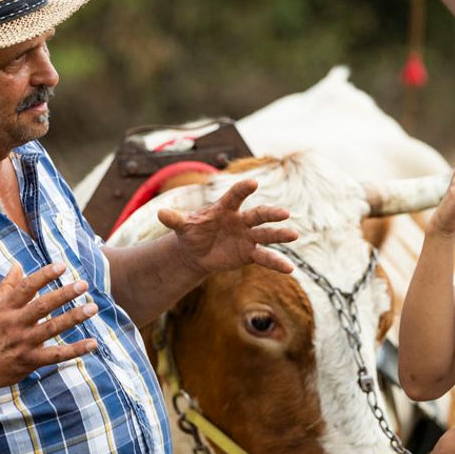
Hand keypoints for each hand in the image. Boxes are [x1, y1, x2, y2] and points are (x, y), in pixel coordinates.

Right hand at [0, 263, 97, 395]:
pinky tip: (93, 343)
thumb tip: (17, 264)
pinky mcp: (29, 361)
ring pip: (52, 328)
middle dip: (64, 294)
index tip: (62, 266)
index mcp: (5, 308)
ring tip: (93, 307)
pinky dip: (75, 350)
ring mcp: (23, 343)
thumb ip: (7, 287)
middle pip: (42, 306)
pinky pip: (56, 355)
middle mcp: (14, 324)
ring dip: (73, 318)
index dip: (44, 276)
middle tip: (83, 284)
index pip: (26, 288)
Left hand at [157, 178, 298, 275]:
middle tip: (285, 213)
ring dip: (279, 235)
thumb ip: (175, 219)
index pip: (235, 197)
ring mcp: (247, 237)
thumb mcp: (182, 227)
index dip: (242, 190)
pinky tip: (290, 270)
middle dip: (271, 214)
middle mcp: (240, 220)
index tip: (252, 183)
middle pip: (258, 215)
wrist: (197, 251)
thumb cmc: (192, 232)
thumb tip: (160, 213)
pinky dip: (276, 263)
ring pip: (266, 234)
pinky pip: (265, 258)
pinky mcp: (249, 253)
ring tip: (294, 235)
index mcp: (225, 208)